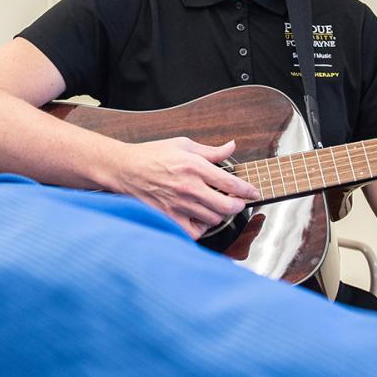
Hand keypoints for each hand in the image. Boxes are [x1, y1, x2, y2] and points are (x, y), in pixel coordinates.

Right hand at [98, 137, 259, 239]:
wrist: (124, 169)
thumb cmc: (151, 155)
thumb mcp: (182, 144)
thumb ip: (210, 150)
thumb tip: (232, 146)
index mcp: (194, 166)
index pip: (232, 184)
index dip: (248, 190)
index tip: (253, 193)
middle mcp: (189, 187)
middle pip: (228, 206)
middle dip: (238, 205)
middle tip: (236, 202)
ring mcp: (179, 205)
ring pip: (214, 219)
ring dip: (218, 214)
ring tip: (214, 207)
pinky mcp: (169, 218)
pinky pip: (196, 232)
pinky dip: (201, 228)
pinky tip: (198, 218)